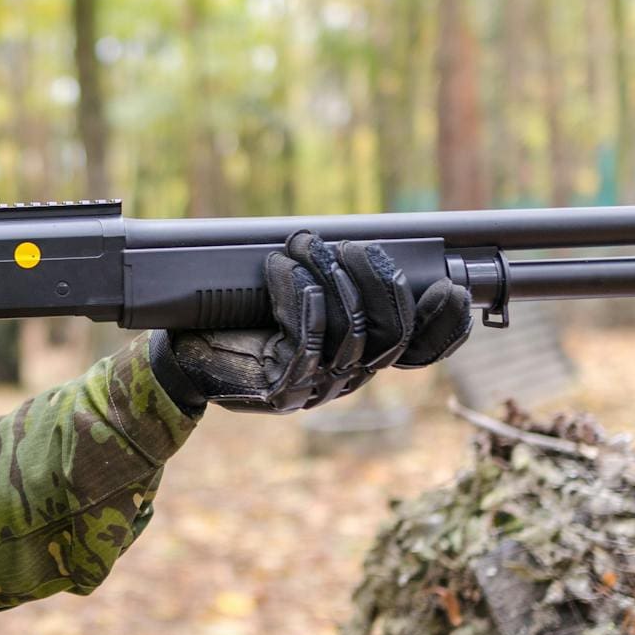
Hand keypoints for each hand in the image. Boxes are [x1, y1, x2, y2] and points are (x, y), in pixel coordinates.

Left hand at [149, 231, 470, 413]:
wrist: (180, 354)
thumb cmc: (237, 316)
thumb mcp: (292, 289)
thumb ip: (333, 276)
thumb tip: (371, 242)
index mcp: (359, 355)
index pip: (420, 350)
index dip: (447, 325)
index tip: (454, 288)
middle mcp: (345, 378)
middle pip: (394, 336)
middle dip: (381, 281)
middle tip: (353, 245)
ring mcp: (315, 389)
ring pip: (352, 332)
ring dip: (331, 277)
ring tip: (303, 244)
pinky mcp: (282, 392)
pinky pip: (308, 339)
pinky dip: (297, 294)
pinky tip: (280, 269)